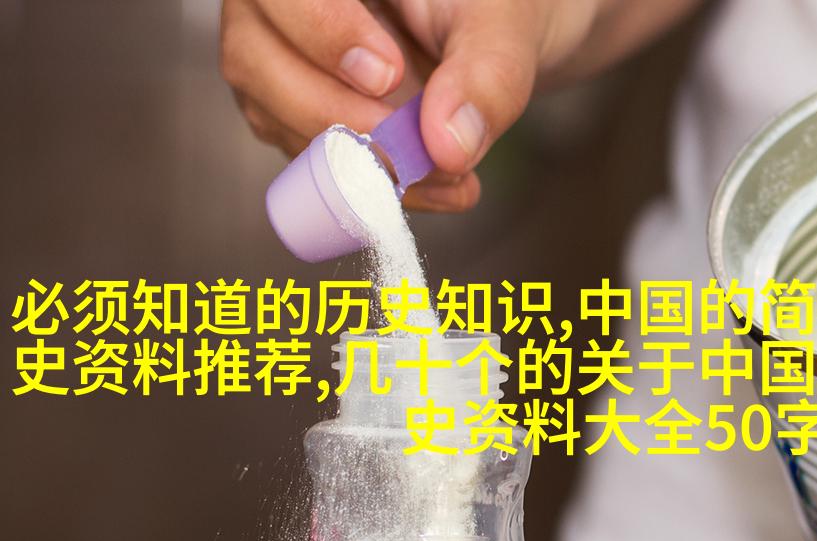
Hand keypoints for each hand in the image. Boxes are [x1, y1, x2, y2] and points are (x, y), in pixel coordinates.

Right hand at [219, 0, 601, 210]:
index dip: (322, 33)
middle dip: (343, 118)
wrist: (486, 39)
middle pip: (254, 57)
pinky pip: (306, 158)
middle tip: (427, 151)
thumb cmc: (485, 10)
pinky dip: (373, 184)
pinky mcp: (290, 113)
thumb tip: (448, 146)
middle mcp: (275, 6)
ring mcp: (273, 59)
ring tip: (452, 176)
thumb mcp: (501, 26)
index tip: (389, 76)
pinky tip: (437, 186)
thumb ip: (487, 74)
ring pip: (273, 115)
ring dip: (362, 164)